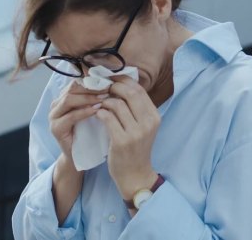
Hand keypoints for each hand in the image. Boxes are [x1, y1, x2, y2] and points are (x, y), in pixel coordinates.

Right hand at [49, 79, 109, 160]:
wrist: (81, 156)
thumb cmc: (90, 132)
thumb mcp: (92, 111)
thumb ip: (95, 97)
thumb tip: (111, 81)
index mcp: (64, 97)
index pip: (77, 82)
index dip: (93, 80)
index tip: (109, 81)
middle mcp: (56, 104)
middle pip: (72, 88)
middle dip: (91, 88)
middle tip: (108, 89)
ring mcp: (54, 116)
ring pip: (69, 99)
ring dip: (88, 98)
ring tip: (103, 99)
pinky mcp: (56, 128)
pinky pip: (70, 116)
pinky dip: (84, 112)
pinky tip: (96, 111)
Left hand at [95, 75, 160, 201]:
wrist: (135, 175)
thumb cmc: (135, 148)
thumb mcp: (142, 126)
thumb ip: (136, 107)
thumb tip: (121, 83)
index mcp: (154, 116)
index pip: (139, 89)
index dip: (123, 80)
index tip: (110, 78)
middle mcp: (148, 123)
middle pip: (129, 92)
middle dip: (113, 86)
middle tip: (101, 88)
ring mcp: (136, 132)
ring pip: (117, 104)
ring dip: (104, 100)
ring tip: (98, 103)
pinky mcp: (122, 141)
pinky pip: (108, 118)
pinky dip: (100, 112)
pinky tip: (97, 114)